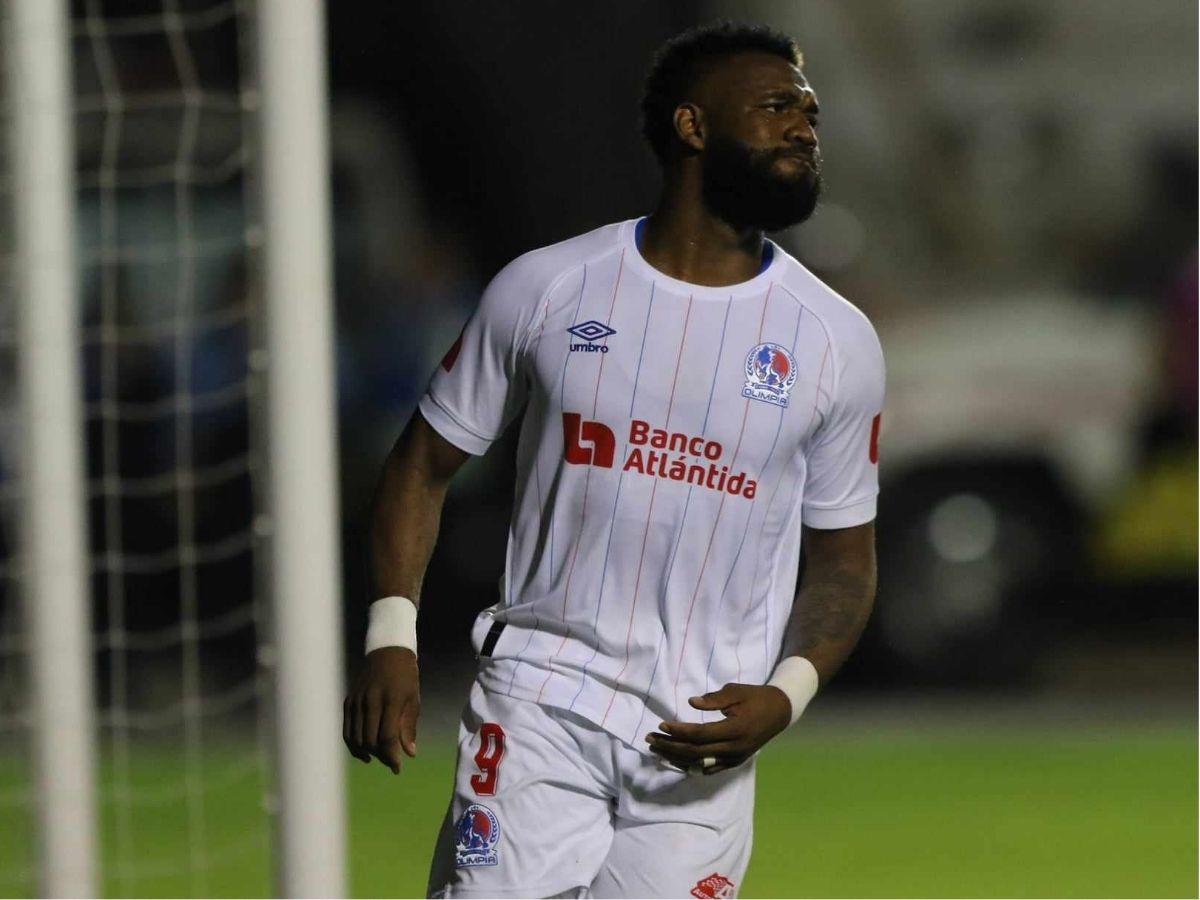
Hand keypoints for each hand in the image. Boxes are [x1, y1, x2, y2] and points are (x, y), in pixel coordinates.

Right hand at [343, 646, 419, 773]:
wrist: (387, 653)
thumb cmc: (405, 678)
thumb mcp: (413, 700)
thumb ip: (409, 727)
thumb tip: (409, 754)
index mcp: (391, 699)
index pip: (387, 736)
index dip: (392, 756)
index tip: (398, 768)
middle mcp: (371, 700)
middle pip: (371, 740)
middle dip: (381, 756)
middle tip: (390, 762)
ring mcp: (357, 701)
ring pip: (357, 738)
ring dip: (367, 753)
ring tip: (379, 757)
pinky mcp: (348, 702)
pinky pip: (347, 731)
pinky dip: (353, 745)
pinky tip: (364, 753)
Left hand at [646, 682, 791, 774]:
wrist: (780, 712)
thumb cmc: (756, 697)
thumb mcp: (736, 691)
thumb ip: (713, 699)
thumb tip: (691, 702)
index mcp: (736, 729)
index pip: (700, 734)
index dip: (679, 731)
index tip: (661, 724)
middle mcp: (735, 749)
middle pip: (696, 752)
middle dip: (670, 746)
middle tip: (650, 739)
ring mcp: (735, 758)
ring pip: (700, 763)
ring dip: (676, 758)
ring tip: (656, 750)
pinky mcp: (734, 762)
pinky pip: (709, 768)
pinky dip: (690, 765)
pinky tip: (675, 760)